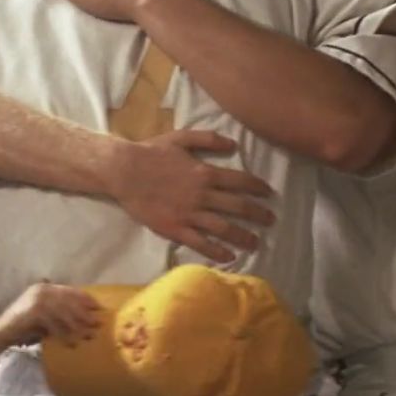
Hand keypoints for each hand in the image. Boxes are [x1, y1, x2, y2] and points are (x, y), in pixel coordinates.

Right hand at [0, 282, 100, 346]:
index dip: (85, 298)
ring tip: (89, 334)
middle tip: (98, 323)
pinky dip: (65, 335)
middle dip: (85, 312)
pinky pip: (55, 324)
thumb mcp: (43, 315)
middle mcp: (40, 289)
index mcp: (43, 287)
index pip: (69, 290)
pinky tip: (72, 343)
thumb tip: (84, 318)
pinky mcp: (34, 312)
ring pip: (65, 312)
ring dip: (78, 325)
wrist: (0, 334)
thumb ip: (58, 311)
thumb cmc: (22, 327)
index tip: (98, 308)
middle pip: (69, 300)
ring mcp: (36, 299)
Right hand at [108, 131, 273, 262]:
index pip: (240, 181)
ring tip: (256, 243)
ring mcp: (189, 213)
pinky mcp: (175, 228)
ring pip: (224, 228)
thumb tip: (234, 144)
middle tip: (271, 220)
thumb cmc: (151, 152)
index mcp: (205, 172)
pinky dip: (217, 252)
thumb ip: (208, 139)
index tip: (269, 193)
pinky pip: (200, 243)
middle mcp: (202, 195)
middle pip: (238, 207)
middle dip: (258, 214)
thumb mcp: (181, 137)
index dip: (258, 187)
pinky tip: (229, 258)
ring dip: (243, 236)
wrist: (124, 171)